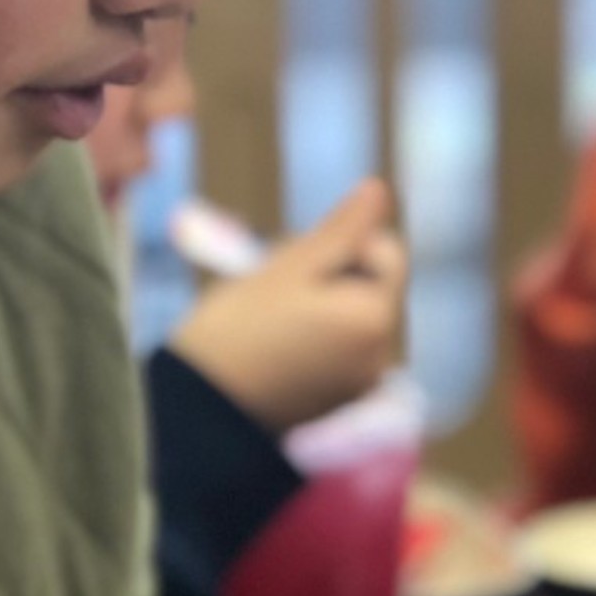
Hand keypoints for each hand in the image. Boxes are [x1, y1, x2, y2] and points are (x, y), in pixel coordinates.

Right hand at [167, 177, 408, 436]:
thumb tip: (380, 189)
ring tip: (272, 316)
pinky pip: (338, 351)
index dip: (347, 241)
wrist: (207, 406)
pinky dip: (315, 337)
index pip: (388, 252)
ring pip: (351, 316)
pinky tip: (276, 344)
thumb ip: (343, 230)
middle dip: (333, 274)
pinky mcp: (340, 403)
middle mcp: (381, 357)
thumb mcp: (291, 265)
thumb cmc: (241, 326)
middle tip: (278, 284)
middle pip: (370, 286)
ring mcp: (362, 385)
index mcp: (376, 319)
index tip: (300, 256)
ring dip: (320, 303)